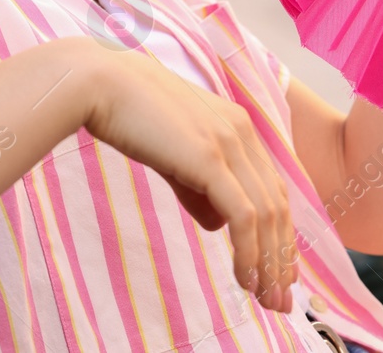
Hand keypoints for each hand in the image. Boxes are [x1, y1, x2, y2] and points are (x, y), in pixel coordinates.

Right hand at [83, 46, 295, 312]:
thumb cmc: (129, 113)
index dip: (279, 233)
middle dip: (282, 257)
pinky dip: (250, 252)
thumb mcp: (173, 153)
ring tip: (266, 298)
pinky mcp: (210, 159)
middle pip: (278, 205)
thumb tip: (218, 225)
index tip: (277, 270)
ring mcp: (228, 144)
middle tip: (280, 299)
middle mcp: (242, 131)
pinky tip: (246, 278)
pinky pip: (243, 215)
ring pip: (267, 215)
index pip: (272, 188)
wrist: (100, 83)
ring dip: (270, 263)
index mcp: (237, 124)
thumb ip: (198, 187)